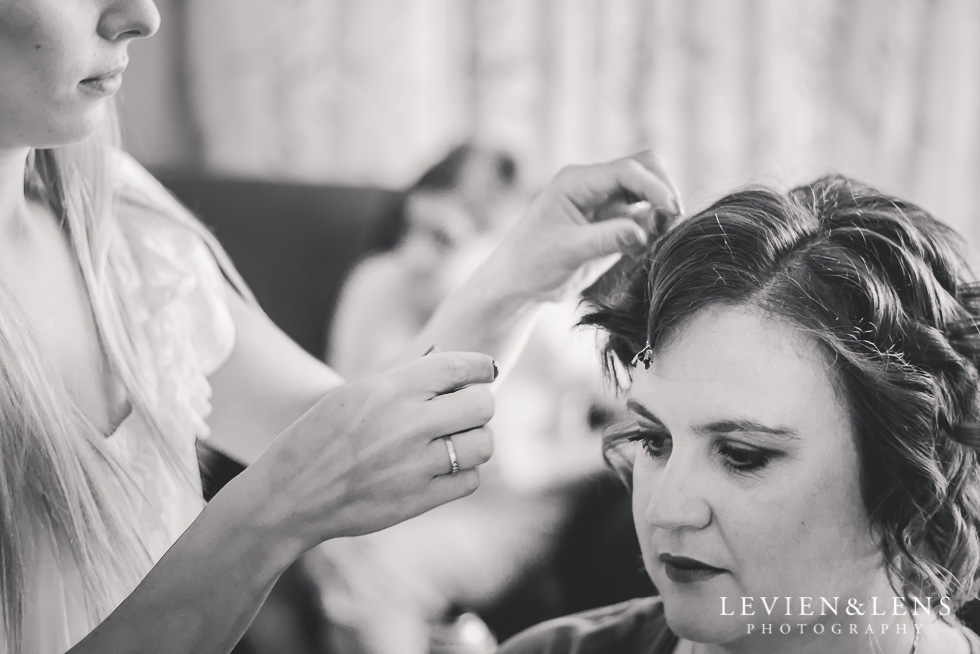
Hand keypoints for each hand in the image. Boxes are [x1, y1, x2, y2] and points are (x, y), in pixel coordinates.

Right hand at [244, 351, 496, 548]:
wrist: (290, 495)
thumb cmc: (320, 438)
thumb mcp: (355, 394)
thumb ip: (404, 383)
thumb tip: (453, 372)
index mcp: (391, 389)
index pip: (461, 365)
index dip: (481, 367)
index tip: (485, 371)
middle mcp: (410, 423)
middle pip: (483, 404)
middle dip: (480, 404)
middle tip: (467, 411)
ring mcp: (417, 464)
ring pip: (484, 444)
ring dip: (476, 441)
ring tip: (457, 441)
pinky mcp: (420, 499)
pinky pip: (470, 480)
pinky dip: (464, 474)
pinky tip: (444, 469)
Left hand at [484, 151, 682, 301]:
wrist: (516, 284)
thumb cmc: (531, 264)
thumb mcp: (567, 251)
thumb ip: (606, 239)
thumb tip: (643, 232)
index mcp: (576, 182)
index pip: (627, 170)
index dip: (654, 187)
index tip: (670, 211)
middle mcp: (593, 186)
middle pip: (643, 169)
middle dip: (662, 191)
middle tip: (671, 223)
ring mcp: (603, 204)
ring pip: (647, 192)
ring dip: (659, 211)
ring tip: (658, 238)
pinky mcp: (611, 224)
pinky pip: (642, 217)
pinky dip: (651, 229)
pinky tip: (643, 249)